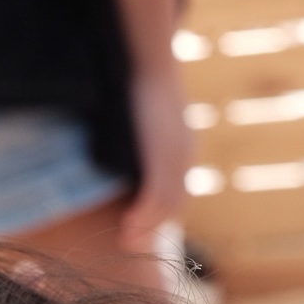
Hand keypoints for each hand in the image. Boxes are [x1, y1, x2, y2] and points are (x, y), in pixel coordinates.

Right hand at [119, 63, 192, 251]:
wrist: (148, 60)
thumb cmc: (139, 81)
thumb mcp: (143, 111)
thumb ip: (139, 133)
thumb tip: (120, 140)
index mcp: (182, 146)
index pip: (177, 191)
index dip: (160, 213)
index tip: (139, 227)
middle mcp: (183, 155)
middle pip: (173, 203)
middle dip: (153, 226)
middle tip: (129, 243)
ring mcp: (174, 157)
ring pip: (164, 204)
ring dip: (145, 226)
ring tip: (124, 240)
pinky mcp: (161, 156)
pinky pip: (154, 196)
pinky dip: (142, 215)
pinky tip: (127, 226)